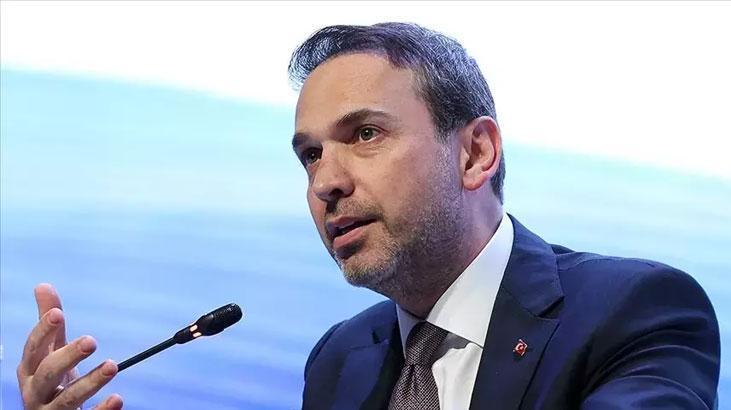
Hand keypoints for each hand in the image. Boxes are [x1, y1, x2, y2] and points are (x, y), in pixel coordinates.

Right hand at [17, 283, 122, 408]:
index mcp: (29, 370)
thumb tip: (43, 285)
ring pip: (67, 399)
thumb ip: (50, 323)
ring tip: (112, 366)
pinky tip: (117, 398)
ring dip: (90, 382)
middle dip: (67, 356)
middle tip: (91, 340)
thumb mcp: (51, 351)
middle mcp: (35, 392)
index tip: (58, 313)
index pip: (33, 348)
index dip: (43, 331)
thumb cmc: (52, 380)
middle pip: (46, 374)